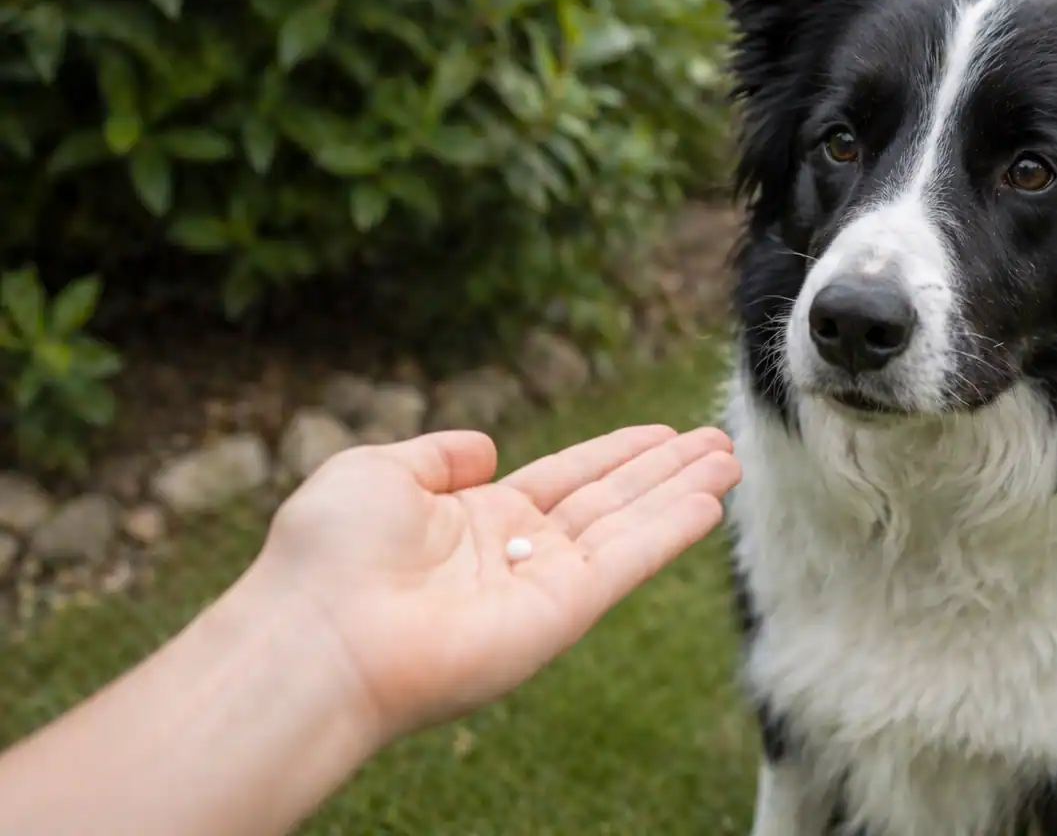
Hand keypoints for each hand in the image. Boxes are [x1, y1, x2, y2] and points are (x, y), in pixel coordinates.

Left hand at [247, 425, 740, 744]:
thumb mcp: (378, 472)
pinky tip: (710, 501)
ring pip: (628, 527)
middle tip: (719, 442)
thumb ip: (438, 456)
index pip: (565, 478)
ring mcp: (542, 585)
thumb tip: (486, 448)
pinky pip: (626, 562)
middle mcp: (516, 553)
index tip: (662, 431)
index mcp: (474, 519)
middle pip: (609, 501)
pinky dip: (670, 531)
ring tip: (731, 460)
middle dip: (665, 470)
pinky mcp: (559, 613)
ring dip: (682, 493)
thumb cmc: (329, 554)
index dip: (616, 453)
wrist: (318, 632)